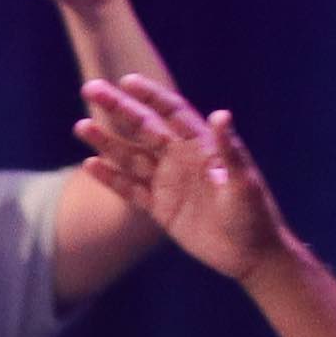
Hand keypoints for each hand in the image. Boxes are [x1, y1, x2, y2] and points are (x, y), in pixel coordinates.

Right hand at [73, 79, 285, 281]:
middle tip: (89, 88)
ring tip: (81, 127)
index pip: (172, 112)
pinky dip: (111, 178)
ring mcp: (168, 182)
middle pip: (143, 127)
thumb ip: (228, 150)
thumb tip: (220, 114)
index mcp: (202, 146)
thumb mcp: (244, 182)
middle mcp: (181, 158)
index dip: (150, 95)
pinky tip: (90, 165)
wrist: (250, 255)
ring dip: (107, 141)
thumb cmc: (254, 215)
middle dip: (117, 108)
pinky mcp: (160, 207)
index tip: (126, 81)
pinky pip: (130, 189)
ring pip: (131, 156)